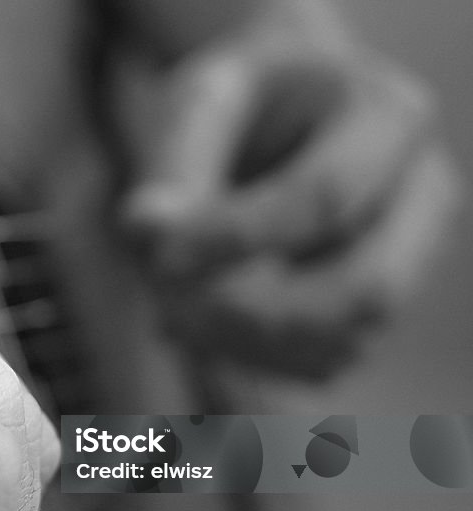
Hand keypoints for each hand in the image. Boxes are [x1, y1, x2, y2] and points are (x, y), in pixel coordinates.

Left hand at [116, 0, 461, 377]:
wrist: (284, 115)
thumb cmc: (246, 100)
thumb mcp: (207, 94)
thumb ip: (176, 158)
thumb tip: (143, 230)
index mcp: (389, 117)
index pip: (323, 197)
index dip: (234, 239)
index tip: (157, 259)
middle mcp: (422, 195)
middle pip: (364, 290)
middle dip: (252, 315)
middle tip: (165, 310)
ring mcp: (408, 262)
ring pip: (344, 341)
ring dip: (243, 346)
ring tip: (168, 315)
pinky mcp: (373, 311)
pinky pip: (320, 363)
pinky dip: (250, 359)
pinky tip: (196, 326)